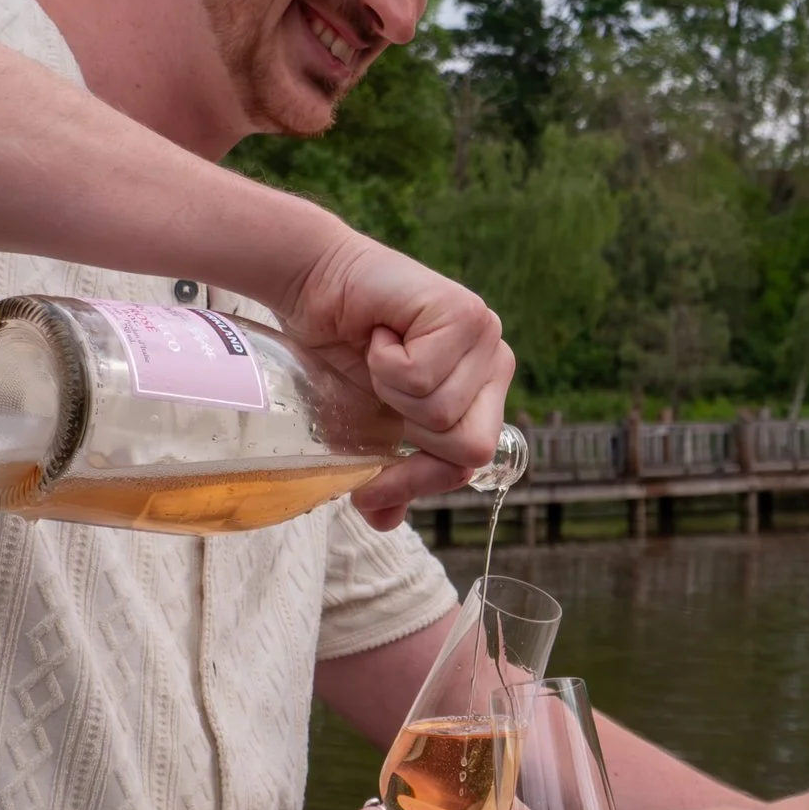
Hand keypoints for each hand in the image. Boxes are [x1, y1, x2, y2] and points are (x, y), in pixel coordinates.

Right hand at [278, 231, 513, 527]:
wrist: (313, 288)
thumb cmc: (341, 354)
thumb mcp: (367, 429)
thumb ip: (389, 474)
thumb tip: (384, 521)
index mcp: (483, 395)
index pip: (472, 462)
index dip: (420, 481)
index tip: (371, 488)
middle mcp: (495, 364)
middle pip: (467, 446)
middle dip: (407, 435)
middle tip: (377, 390)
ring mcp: (486, 335)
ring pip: (442, 413)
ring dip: (389, 390)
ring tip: (379, 352)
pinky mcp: (465, 312)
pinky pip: (422, 377)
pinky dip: (384, 361)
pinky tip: (381, 332)